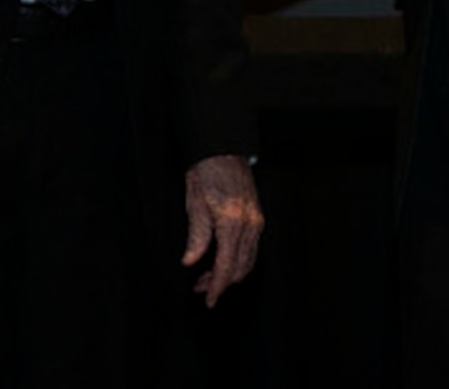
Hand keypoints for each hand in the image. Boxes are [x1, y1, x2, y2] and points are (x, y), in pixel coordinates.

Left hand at [182, 154, 262, 306]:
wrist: (222, 148)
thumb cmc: (205, 171)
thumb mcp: (194, 203)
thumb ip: (196, 235)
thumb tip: (190, 261)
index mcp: (231, 221)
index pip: (226, 265)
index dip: (217, 286)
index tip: (208, 300)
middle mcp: (249, 223)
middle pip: (240, 267)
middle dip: (222, 282)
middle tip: (199, 287)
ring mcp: (256, 220)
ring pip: (248, 259)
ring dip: (231, 272)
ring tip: (207, 275)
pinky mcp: (257, 216)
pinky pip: (251, 247)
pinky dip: (238, 259)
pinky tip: (221, 258)